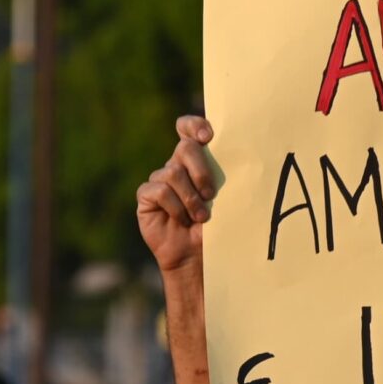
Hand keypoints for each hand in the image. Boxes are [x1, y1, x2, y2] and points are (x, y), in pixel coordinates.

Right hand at [137, 115, 216, 276]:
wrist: (199, 258)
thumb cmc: (216, 228)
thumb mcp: (225, 199)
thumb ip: (223, 176)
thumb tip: (236, 154)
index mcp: (196, 162)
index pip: (188, 129)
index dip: (194, 125)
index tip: (208, 137)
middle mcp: (176, 166)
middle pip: (185, 148)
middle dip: (201, 170)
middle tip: (211, 195)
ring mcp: (159, 181)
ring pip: (172, 172)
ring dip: (190, 198)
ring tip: (200, 218)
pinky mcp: (146, 197)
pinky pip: (159, 191)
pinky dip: (175, 207)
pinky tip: (181, 221)